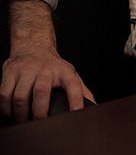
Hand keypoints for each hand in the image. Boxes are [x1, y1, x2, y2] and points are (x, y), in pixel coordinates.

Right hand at [2, 0, 93, 121]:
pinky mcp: (10, 72)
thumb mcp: (70, 74)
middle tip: (39, 124)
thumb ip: (81, 90)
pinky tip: (11, 112)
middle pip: (41, 92)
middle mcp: (46, 69)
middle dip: (39, 113)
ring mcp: (27, 70)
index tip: (76, 112)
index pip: (73, 85)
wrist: (33, 46)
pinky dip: (6, 108)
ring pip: (21, 96)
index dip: (76, 99)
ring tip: (23, 121)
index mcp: (64, 71)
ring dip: (21, 114)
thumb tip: (93, 105)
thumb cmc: (53, 65)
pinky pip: (5, 95)